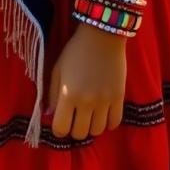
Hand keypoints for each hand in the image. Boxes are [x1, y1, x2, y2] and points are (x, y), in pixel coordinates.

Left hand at [46, 23, 126, 139]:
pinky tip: (103, 113)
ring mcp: (105, 101)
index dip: (58, 128)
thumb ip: (51, 94)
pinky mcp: (119, 97)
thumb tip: (50, 115)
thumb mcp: (57, 69)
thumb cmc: (75, 51)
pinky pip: (115, 123)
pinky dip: (108, 122)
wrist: (102, 35)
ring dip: (91, 126)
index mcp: (68, 94)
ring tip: (89, 114)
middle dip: (74, 128)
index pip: (61, 129)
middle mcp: (87, 102)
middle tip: (75, 117)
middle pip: (80, 134)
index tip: (61, 120)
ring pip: (97, 131)